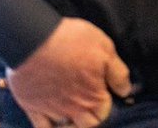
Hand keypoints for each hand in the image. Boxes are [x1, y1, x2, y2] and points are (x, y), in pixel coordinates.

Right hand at [6, 17, 130, 127]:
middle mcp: (73, 108)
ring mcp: (51, 110)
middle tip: (89, 103)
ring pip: (65, 127)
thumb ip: (117, 73)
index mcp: (93, 96)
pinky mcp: (32, 107)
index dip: (107, 104)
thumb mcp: (105, 48)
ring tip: (72, 109)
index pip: (105, 113)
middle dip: (91, 117)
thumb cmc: (71, 41)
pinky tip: (52, 120)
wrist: (32, 39)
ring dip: (71, 121)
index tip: (105, 94)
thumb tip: (125, 90)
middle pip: (87, 125)